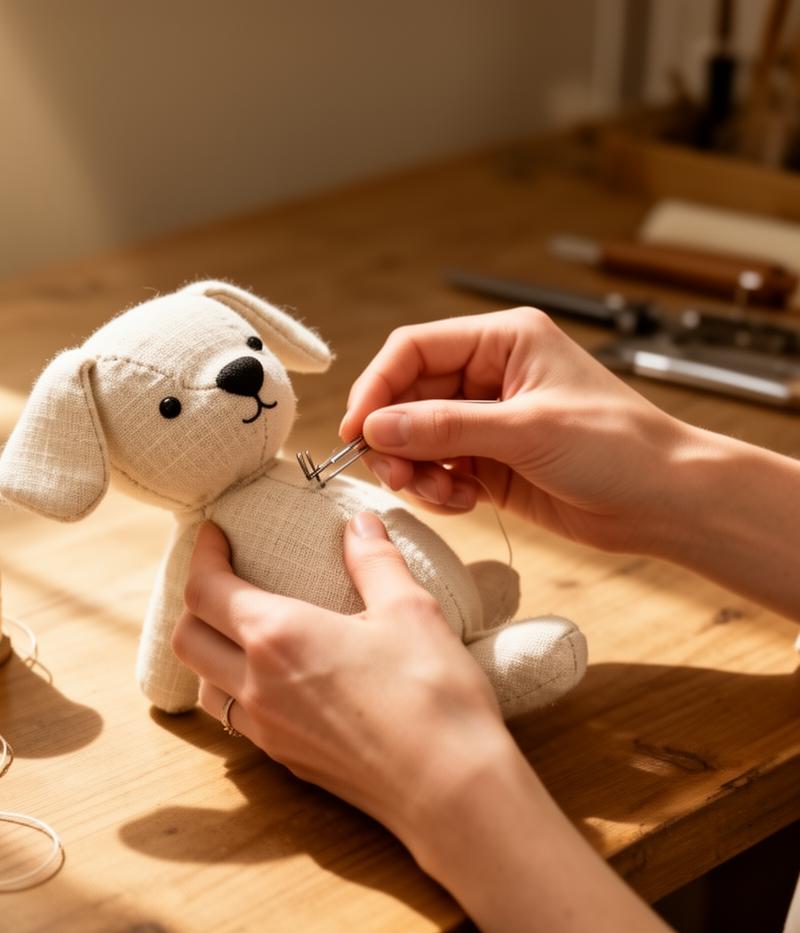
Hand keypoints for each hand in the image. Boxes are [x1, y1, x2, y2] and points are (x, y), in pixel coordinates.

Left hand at [171, 515, 509, 849]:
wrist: (450, 789)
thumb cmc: (432, 694)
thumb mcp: (410, 610)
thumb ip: (375, 561)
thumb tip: (360, 524)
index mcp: (278, 636)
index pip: (205, 590)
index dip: (201, 556)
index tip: (213, 535)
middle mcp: (257, 684)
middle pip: (187, 638)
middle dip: (195, 602)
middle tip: (224, 579)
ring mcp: (267, 729)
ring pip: (204, 684)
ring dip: (209, 652)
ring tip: (241, 631)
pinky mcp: (286, 760)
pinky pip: (236, 719)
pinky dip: (235, 690)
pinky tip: (273, 681)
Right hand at [339, 308, 697, 555]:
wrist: (663, 503)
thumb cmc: (619, 447)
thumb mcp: (527, 431)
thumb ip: (446, 428)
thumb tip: (377, 429)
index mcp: (503, 341)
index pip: (414, 350)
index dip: (377, 387)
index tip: (357, 431)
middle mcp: (489, 375)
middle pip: (407, 398)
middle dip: (395, 439)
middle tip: (394, 475)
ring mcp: (486, 421)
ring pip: (416, 438)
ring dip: (415, 470)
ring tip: (440, 494)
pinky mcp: (488, 462)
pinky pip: (436, 471)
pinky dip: (437, 490)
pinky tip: (464, 502)